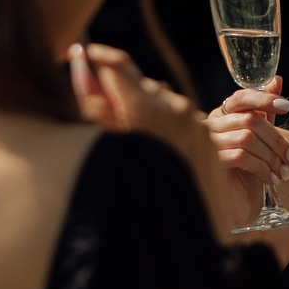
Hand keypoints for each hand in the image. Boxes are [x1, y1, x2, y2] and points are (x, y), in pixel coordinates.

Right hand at [67, 43, 234, 234]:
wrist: (190, 234)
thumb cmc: (140, 200)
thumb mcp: (110, 150)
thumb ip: (96, 110)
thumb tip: (82, 70)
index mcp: (145, 112)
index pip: (117, 65)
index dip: (97, 57)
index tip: (82, 54)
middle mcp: (173, 110)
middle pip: (136, 85)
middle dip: (116, 92)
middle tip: (97, 107)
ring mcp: (194, 122)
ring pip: (158, 101)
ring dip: (140, 111)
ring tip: (130, 140)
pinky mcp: (206, 136)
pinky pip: (178, 117)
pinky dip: (161, 124)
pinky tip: (153, 148)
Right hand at [206, 80, 288, 226]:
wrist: (234, 206)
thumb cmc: (245, 172)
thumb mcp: (259, 139)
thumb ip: (264, 112)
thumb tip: (276, 79)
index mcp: (221, 116)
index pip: (240, 98)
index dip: (264, 99)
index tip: (287, 107)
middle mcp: (209, 126)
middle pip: (250, 120)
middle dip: (277, 140)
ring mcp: (207, 145)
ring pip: (247, 138)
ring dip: (272, 157)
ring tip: (284, 173)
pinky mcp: (211, 164)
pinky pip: (242, 157)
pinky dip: (262, 168)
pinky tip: (272, 179)